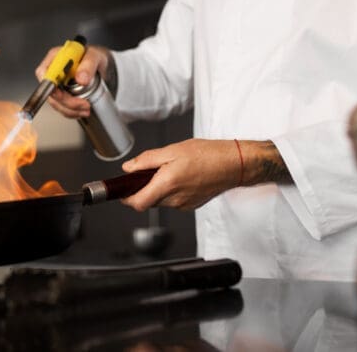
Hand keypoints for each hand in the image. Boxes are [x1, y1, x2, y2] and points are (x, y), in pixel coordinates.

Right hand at [34, 45, 109, 118]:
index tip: (61, 93)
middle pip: (50, 91)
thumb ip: (88, 65)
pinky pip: (62, 107)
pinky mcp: (62, 94)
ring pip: (55, 102)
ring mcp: (57, 84)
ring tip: (85, 108)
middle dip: (66, 101)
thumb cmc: (94, 56)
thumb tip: (81, 78)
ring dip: (70, 110)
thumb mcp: (95, 56)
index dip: (50, 85)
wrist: (100, 65)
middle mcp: (53, 71)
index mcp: (56, 58)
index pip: (43, 72)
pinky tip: (81, 110)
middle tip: (83, 103)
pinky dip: (72, 112)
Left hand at [120, 138, 241, 211]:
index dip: (126, 198)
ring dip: (158, 188)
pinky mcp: (191, 205)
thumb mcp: (172, 150)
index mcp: (167, 185)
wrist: (234, 165)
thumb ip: (146, 160)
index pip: (137, 203)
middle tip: (150, 171)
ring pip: (161, 200)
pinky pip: (173, 201)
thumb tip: (129, 168)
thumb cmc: (207, 155)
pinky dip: (171, 191)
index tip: (123, 190)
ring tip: (171, 170)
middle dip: (144, 188)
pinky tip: (182, 177)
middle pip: (148, 200)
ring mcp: (184, 205)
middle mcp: (174, 199)